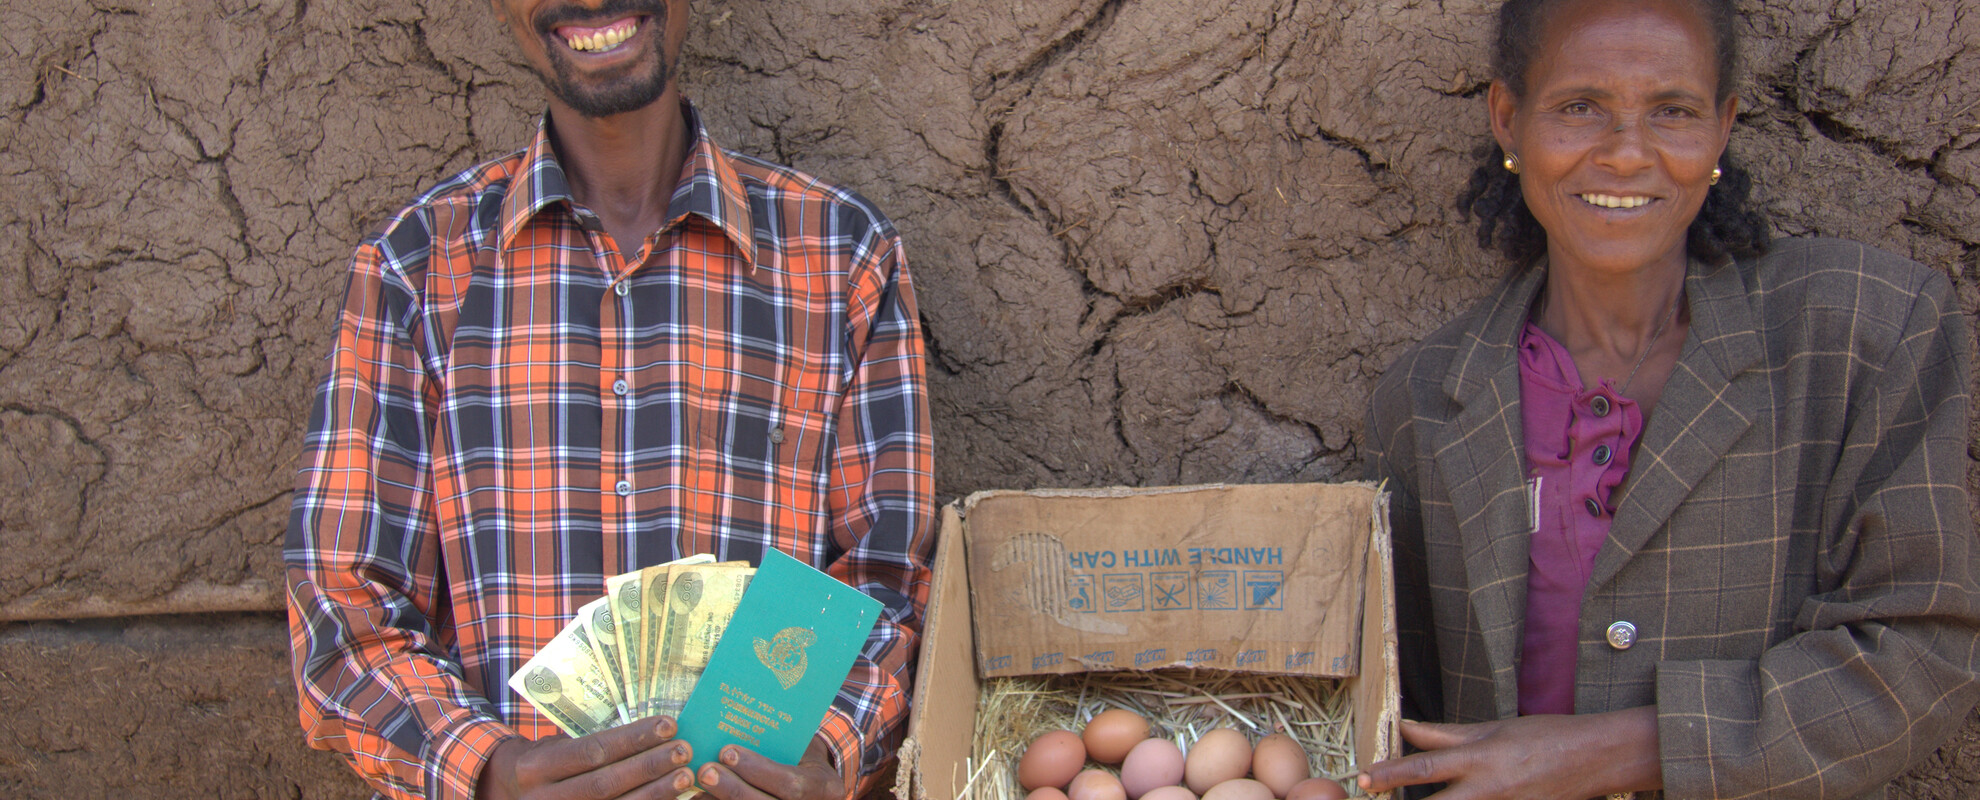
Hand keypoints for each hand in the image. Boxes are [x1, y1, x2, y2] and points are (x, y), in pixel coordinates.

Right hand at [479, 717, 698, 799]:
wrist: (508, 793)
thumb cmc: (543, 762)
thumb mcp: (554, 746)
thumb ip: (591, 744)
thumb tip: (652, 731)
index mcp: (536, 766)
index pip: (592, 751)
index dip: (632, 739)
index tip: (668, 725)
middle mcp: (544, 797)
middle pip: (605, 783)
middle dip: (648, 766)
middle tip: (683, 751)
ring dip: (655, 793)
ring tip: (684, 776)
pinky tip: (670, 798)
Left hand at [694, 736, 847, 799]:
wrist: (814, 780)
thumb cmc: (803, 754)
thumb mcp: (802, 743)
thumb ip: (776, 739)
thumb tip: (730, 723)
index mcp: (824, 787)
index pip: (790, 784)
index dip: (758, 770)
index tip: (727, 752)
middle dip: (733, 789)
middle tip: (706, 770)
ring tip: (697, 785)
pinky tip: (700, 798)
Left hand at [1356, 706, 1660, 799]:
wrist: (1596, 758)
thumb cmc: (1544, 736)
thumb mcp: (1492, 728)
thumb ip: (1447, 733)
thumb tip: (1407, 727)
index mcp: (1480, 758)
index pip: (1424, 766)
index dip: (1390, 773)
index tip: (1363, 777)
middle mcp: (1488, 790)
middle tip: (1374, 795)